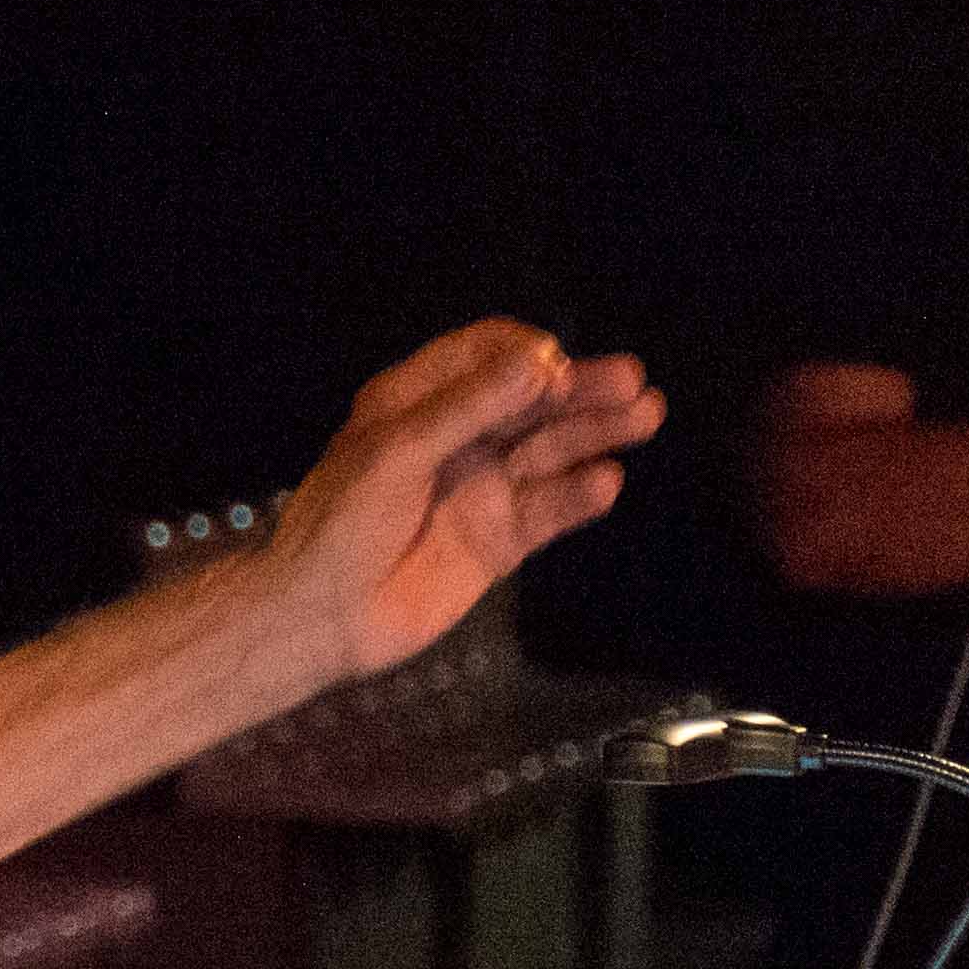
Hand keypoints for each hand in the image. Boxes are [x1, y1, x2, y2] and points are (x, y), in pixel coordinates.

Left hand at [260, 323, 661, 686]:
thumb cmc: (341, 520)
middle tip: (631, 380)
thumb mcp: (400, 448)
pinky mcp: (499, 541)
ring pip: (550, 451)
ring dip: (595, 433)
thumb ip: (472, 406)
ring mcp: (481, 489)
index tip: (554, 365)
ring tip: (645, 415)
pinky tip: (606, 482)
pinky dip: (578, 495)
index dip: (525, 354)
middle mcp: (457, 438)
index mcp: (418, 401)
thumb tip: (543, 362)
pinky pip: (548, 511)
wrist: (323, 614)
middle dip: (580, 389)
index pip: (487, 355)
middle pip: (532, 402)